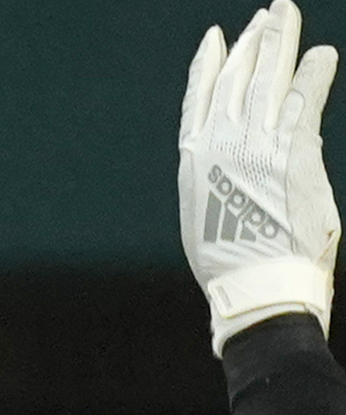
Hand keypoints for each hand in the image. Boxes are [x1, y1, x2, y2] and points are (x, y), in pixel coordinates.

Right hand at [185, 2, 340, 351]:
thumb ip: (222, 179)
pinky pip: (305, 101)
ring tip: (287, 15)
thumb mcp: (208, 217)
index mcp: (194, 163)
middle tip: (268, 14)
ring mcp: (256, 147)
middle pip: (237, 80)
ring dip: (280, 43)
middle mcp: (220, 147)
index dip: (208, 65)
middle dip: (253, 42)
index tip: (216, 38)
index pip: (200, 100)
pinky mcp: (292, 152)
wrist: (257, 286)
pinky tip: (321, 53)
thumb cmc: (236, 265)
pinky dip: (314, 73)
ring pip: (268, 81)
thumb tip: (237, 165)